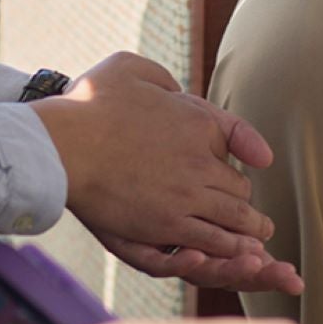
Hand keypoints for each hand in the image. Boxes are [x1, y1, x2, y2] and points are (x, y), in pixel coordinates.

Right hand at [29, 53, 297, 292]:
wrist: (64, 146)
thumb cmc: (89, 105)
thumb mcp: (129, 67)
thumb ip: (160, 77)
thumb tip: (174, 89)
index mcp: (197, 120)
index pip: (237, 142)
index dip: (244, 157)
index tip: (252, 166)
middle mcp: (200, 160)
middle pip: (240, 189)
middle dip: (248, 205)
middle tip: (258, 221)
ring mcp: (186, 195)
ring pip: (234, 220)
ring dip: (248, 234)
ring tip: (256, 247)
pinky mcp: (167, 224)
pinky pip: (212, 242)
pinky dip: (228, 250)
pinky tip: (233, 255)